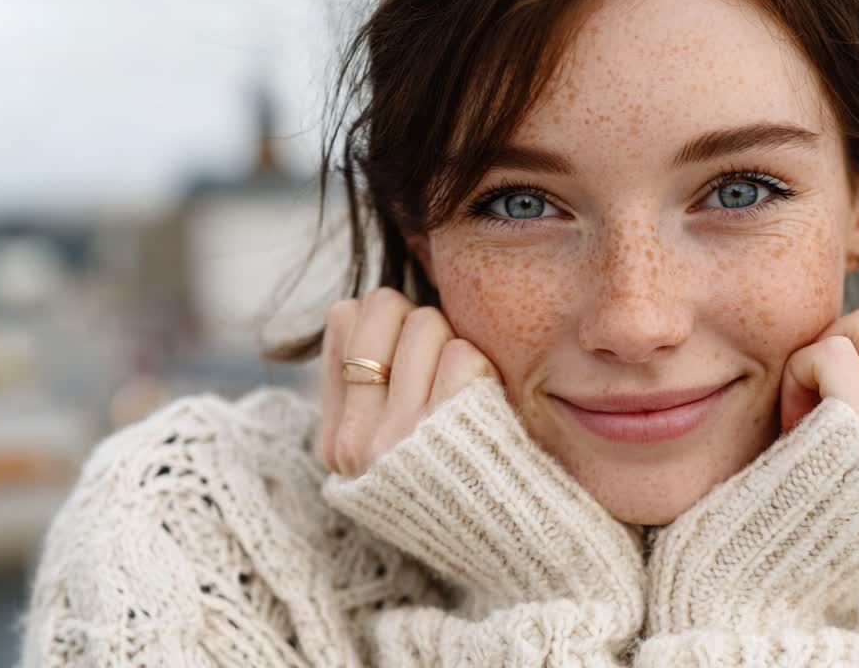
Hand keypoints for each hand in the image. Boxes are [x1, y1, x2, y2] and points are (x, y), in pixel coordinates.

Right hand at [317, 287, 645, 633]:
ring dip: (459, 343)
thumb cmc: (472, 483)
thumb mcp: (399, 446)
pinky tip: (490, 404)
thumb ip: (372, 384)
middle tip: (448, 376)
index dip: (392, 324)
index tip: (414, 366)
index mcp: (335, 443)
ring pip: (426, 323)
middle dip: (426, 325)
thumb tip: (361, 305)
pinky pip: (463, 354)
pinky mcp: (446, 431)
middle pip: (385, 307)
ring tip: (471, 394)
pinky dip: (484, 367)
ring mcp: (396, 441)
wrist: (523, 552)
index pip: (347, 317)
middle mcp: (354, 445)